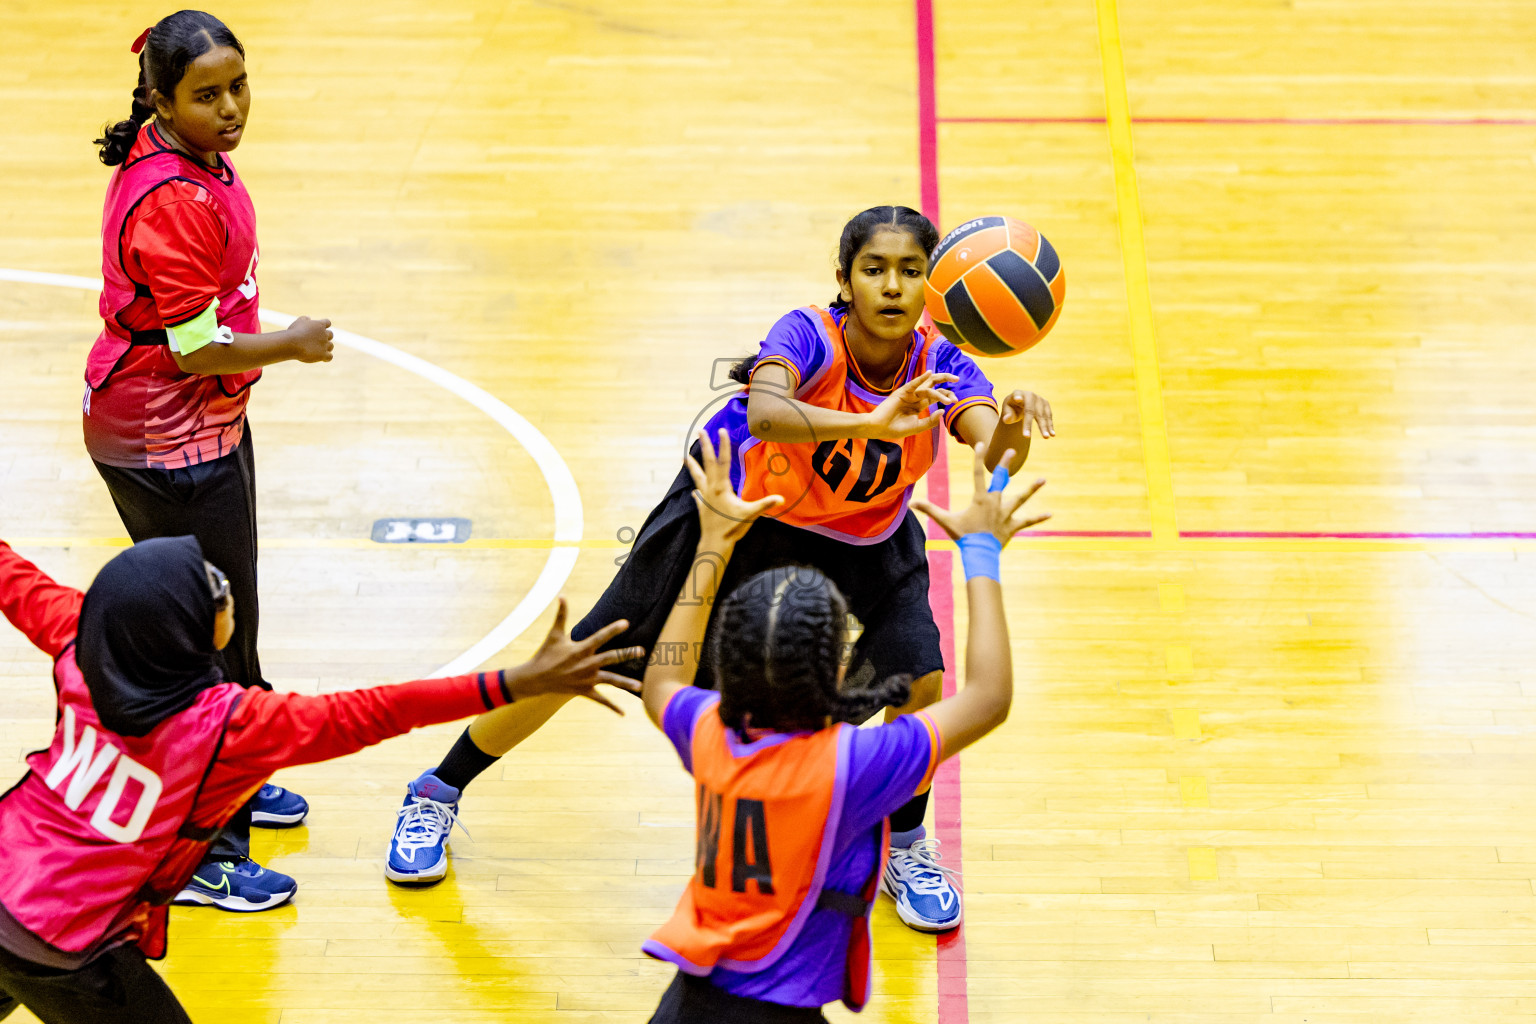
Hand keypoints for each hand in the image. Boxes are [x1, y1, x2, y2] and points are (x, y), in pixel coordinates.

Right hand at [288, 316, 333, 362]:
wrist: (292, 344)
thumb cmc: (294, 332)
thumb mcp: (298, 322)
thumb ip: (305, 319)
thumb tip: (309, 318)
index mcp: (320, 325)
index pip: (327, 322)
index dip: (324, 326)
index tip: (318, 329)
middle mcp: (324, 334)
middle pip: (331, 334)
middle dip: (325, 337)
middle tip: (315, 340)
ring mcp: (324, 345)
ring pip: (331, 346)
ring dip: (326, 347)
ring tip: (317, 350)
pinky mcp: (323, 355)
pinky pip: (330, 357)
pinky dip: (327, 357)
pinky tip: (322, 359)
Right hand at [507, 598, 645, 713]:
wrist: (536, 679)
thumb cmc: (546, 654)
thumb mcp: (554, 634)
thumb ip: (561, 614)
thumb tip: (562, 595)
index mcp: (581, 649)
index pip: (600, 637)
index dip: (613, 629)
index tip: (626, 623)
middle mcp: (587, 664)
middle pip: (612, 658)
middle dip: (627, 654)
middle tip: (642, 651)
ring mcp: (587, 679)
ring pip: (611, 681)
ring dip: (626, 683)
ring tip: (640, 686)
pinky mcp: (585, 691)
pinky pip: (601, 700)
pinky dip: (612, 707)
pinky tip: (623, 714)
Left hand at [687, 428, 782, 545]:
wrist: (715, 543)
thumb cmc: (732, 528)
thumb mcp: (750, 514)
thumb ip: (765, 504)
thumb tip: (781, 498)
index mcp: (722, 487)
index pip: (723, 461)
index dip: (723, 445)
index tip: (721, 430)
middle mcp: (710, 489)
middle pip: (707, 463)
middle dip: (705, 446)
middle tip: (700, 431)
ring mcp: (704, 498)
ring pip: (697, 477)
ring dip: (692, 466)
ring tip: (685, 456)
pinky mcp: (702, 507)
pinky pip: (698, 496)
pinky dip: (697, 491)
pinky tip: (694, 491)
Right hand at [864, 371, 958, 438]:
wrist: (880, 429)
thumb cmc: (896, 428)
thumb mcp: (918, 426)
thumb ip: (931, 420)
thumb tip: (943, 411)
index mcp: (920, 404)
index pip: (936, 395)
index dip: (946, 396)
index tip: (955, 400)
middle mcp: (916, 396)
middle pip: (933, 385)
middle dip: (945, 380)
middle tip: (957, 379)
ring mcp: (909, 394)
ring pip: (927, 386)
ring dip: (939, 388)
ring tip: (949, 391)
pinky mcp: (902, 392)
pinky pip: (913, 384)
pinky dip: (921, 378)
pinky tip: (929, 373)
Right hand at [912, 443, 1049, 546]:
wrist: (980, 553)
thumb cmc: (963, 536)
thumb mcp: (946, 521)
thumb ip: (930, 510)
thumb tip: (912, 503)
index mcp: (980, 498)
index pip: (978, 474)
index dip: (978, 458)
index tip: (981, 443)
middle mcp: (995, 502)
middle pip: (1001, 479)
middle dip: (1005, 464)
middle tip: (1011, 450)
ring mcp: (1006, 513)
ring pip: (1021, 498)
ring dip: (1032, 489)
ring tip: (1043, 479)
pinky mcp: (1013, 525)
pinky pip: (1027, 520)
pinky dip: (1037, 517)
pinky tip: (1049, 513)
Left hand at [999, 389, 1052, 437]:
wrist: (1022, 404)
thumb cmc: (1012, 408)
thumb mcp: (1007, 410)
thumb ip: (1007, 415)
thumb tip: (1006, 420)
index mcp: (1017, 393)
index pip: (1017, 395)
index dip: (1017, 396)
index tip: (1017, 398)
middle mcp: (1030, 395)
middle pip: (1030, 410)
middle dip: (1029, 424)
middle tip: (1027, 437)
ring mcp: (1039, 399)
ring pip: (1041, 414)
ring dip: (1044, 427)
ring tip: (1045, 437)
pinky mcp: (1046, 404)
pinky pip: (1048, 416)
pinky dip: (1050, 425)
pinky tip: (1052, 434)